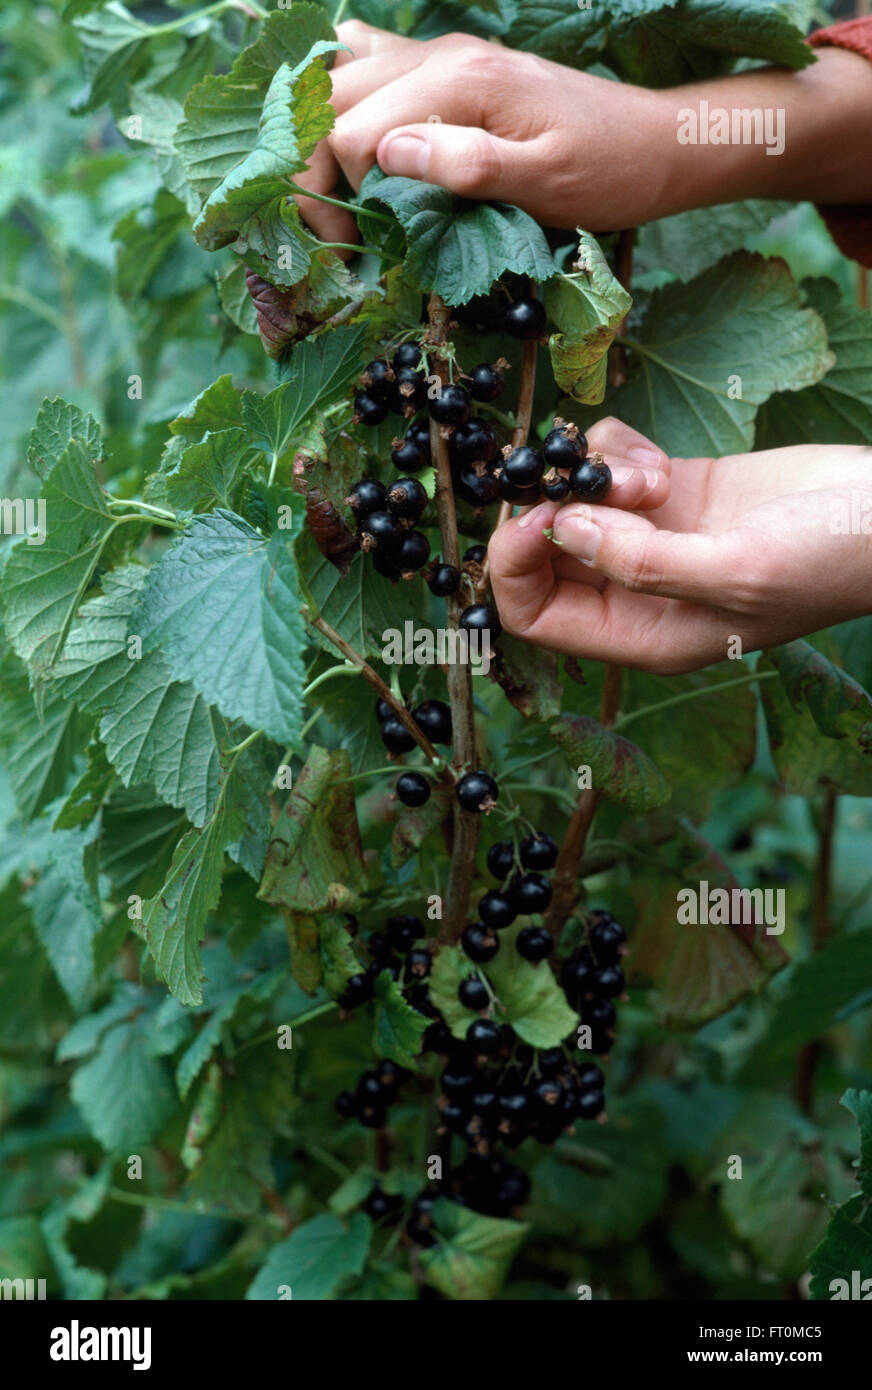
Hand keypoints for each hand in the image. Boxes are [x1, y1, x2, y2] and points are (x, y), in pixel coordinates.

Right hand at [295, 20, 672, 242]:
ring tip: (336, 188)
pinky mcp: (454, 67)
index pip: (349, 129)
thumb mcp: (544, 184)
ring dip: (321, 127)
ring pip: (342, 71)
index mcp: (458, 82)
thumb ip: (466, 165)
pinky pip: (377, 58)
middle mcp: (441, 54)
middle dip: (312, 165)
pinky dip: (350, 90)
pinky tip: (355, 130)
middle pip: (329, 96)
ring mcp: (445, 54)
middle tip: (338, 230)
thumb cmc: (606, 172)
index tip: (355, 247)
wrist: (654, 142)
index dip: (335, 194)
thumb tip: (386, 155)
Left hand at [487, 422, 871, 673]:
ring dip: (592, 476)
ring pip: (571, 501)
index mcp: (641, 633)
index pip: (535, 616)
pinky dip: (615, 452)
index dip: (517, 566)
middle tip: (588, 481)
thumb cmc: (827, 561)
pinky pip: (606, 466)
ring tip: (648, 478)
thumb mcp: (736, 572)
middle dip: (552, 509)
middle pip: (542, 554)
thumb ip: (642, 561)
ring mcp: (650, 538)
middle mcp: (635, 591)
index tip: (536, 514)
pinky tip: (656, 461)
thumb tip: (561, 528)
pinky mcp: (671, 491)